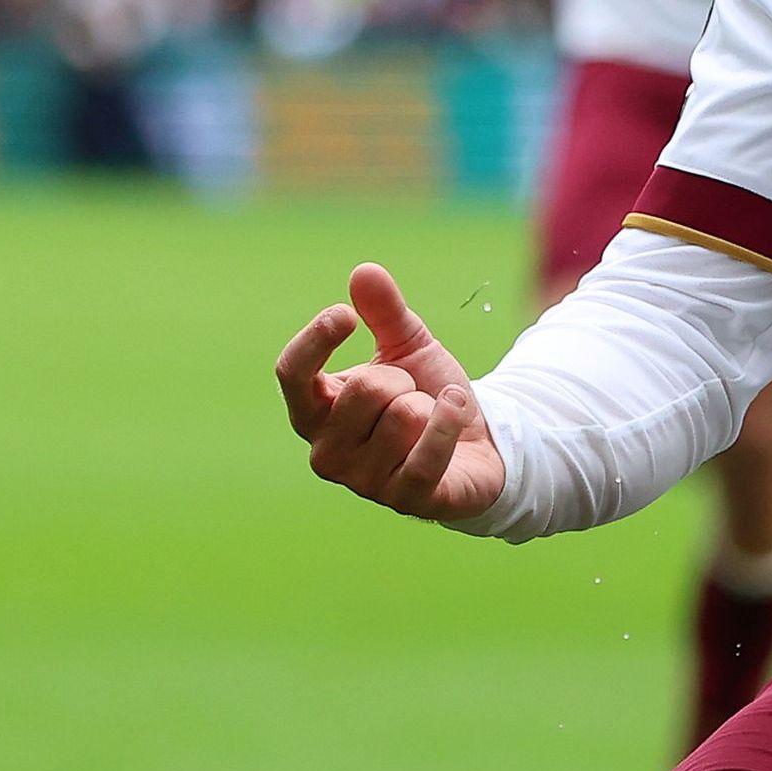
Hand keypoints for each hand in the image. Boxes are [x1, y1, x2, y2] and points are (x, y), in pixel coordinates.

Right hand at [273, 261, 505, 520]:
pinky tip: (457, 411)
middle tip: (412, 394)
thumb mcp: (408, 346)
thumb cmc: (428, 394)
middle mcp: (327, 452)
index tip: (344, 315)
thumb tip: (364, 270)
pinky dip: (450, 419)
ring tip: (428, 419)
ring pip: (402, 414)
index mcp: (315, 411)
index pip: (291, 374)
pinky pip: (428, 450)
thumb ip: (384, 312)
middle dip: (403, 378)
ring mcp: (364, 482)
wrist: (480, 443)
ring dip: (429, 405)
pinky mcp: (406, 500)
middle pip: (363, 388)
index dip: (314, 341)